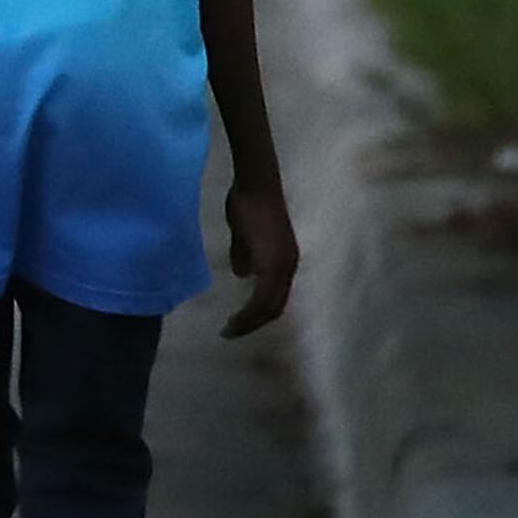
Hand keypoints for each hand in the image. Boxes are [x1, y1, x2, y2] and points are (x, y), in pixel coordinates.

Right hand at [218, 182, 298, 338]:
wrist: (256, 186)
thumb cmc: (249, 205)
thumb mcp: (244, 236)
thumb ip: (244, 255)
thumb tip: (242, 274)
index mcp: (283, 263)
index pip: (275, 299)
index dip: (257, 315)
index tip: (236, 324)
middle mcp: (287, 267)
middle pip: (274, 308)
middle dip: (252, 323)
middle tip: (231, 332)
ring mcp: (282, 265)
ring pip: (269, 305)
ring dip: (249, 320)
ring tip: (231, 328)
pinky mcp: (273, 261)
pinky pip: (262, 295)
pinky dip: (249, 310)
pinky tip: (236, 314)